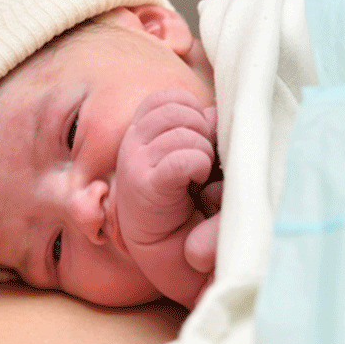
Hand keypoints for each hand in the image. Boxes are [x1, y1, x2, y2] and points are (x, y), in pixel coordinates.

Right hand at [115, 90, 217, 247]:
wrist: (166, 245)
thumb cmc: (182, 194)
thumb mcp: (187, 151)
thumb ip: (198, 127)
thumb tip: (213, 115)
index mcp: (139, 130)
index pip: (165, 98)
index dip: (191, 109)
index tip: (200, 136)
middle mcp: (131, 143)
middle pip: (177, 111)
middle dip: (201, 130)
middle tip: (203, 157)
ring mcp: (134, 164)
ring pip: (184, 134)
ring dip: (203, 152)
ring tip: (200, 172)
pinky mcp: (144, 187)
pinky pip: (183, 159)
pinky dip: (199, 167)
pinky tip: (196, 182)